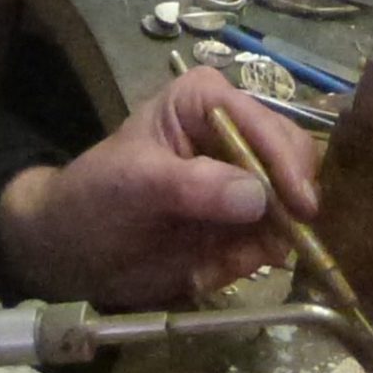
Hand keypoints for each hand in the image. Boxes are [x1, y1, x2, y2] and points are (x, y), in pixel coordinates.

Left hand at [0, 67, 321, 306]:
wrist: (74, 250)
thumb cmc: (95, 198)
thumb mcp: (135, 184)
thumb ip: (194, 185)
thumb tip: (257, 197)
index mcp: (208, 102)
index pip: (266, 125)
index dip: (286, 164)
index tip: (299, 207)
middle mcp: (236, 134)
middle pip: (294, 163)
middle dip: (285, 209)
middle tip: (269, 246)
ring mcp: (245, 181)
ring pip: (291, 210)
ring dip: (261, 245)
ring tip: (215, 263)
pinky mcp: (243, 223)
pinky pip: (269, 244)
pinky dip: (244, 263)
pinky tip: (204, 271)